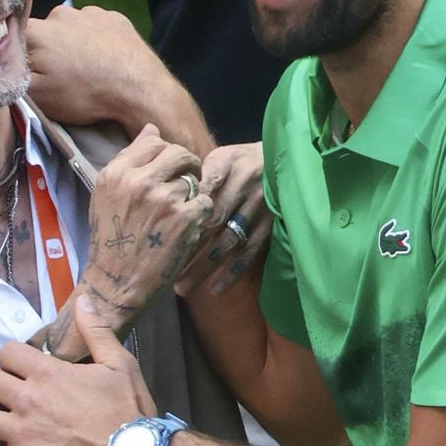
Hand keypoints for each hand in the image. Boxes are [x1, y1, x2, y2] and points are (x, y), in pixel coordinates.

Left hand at [0, 298, 154, 445]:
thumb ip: (96, 330)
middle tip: (6, 398)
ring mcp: (21, 434)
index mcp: (48, 372)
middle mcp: (28, 399)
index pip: (8, 352)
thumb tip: (83, 300)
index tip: (20, 369)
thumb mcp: (119, 363)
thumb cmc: (127, 409)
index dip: (12, 359)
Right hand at [27, 5, 161, 126]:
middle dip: (48, 52)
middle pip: (44, 33)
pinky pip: (97, 28)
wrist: (139, 89)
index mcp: (38, 30)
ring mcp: (91, 12)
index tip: (34, 74)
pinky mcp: (115, 18)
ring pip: (71, 29)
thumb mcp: (39, 97)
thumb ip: (14, 78)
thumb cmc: (86, 94)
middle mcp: (61, 13)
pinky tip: (105, 61)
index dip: (22, 58)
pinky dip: (97, 42)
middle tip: (62, 77)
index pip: (16, 39)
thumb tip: (4, 66)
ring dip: (74, 46)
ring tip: (87, 70)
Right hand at [79, 124, 212, 321]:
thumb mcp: (107, 194)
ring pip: (194, 178)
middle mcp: (139, 181)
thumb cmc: (112, 237)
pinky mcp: (184, 219)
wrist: (115, 281)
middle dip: (188, 165)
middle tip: (187, 181)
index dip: (166, 153)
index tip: (167, 170)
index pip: (154, 142)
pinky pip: (206, 201)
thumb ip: (129, 160)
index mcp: (117, 173)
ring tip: (182, 210)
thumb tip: (152, 129)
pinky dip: (202, 213)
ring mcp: (163, 199)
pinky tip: (189, 225)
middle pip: (178, 153)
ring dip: (194, 192)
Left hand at [175, 142, 271, 295]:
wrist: (283, 162)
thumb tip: (170, 196)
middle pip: (212, 220)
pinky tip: (216, 289)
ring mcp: (260, 207)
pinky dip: (233, 272)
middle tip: (163, 268)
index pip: (201, 190)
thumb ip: (199, 175)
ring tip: (182, 287)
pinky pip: (250, 251)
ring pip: (228, 241)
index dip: (183, 212)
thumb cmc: (240, 163)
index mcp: (228, 164)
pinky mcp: (271, 225)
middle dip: (187, 245)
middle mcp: (245, 185)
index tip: (161, 234)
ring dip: (204, 266)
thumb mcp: (221, 157)